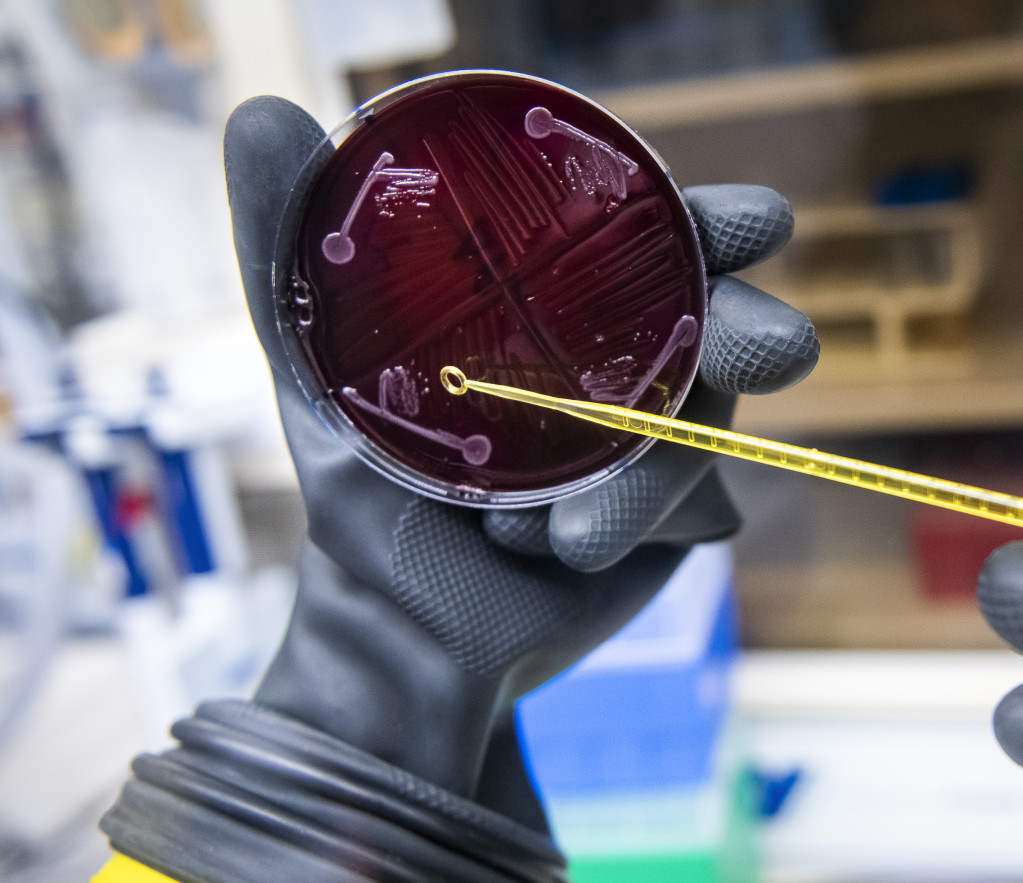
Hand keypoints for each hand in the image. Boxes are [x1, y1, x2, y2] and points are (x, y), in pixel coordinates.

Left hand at [223, 96, 816, 802]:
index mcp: (560, 300)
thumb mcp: (312, 363)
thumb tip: (262, 109)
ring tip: (543, 535)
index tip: (753, 226)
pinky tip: (549, 552)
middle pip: (722, 321)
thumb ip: (287, 241)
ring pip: (706, 427)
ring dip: (638, 478)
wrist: (400, 631)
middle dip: (752, 330)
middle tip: (759, 353)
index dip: (712, 221)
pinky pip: (696, 502)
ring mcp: (658, 438)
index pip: (651, 236)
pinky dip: (626, 524)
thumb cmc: (358, 489)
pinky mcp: (676, 514)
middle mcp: (622, 356)